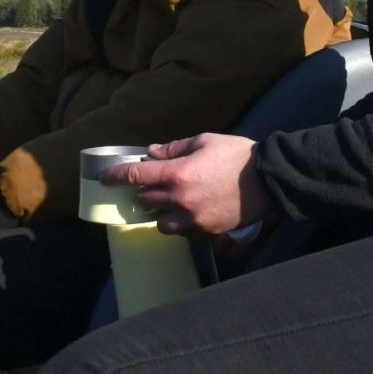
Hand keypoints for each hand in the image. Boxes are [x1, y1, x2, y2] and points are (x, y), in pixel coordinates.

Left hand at [99, 134, 276, 235]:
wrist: (268, 181)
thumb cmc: (237, 155)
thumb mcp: (204, 141)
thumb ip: (174, 148)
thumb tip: (151, 154)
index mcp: (178, 174)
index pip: (136, 177)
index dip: (116, 176)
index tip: (104, 178)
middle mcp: (180, 200)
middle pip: (145, 200)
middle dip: (144, 191)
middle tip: (152, 182)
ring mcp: (193, 219)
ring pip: (160, 222)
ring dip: (159, 210)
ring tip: (170, 200)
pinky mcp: (206, 232)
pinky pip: (181, 231)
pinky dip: (178, 222)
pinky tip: (188, 211)